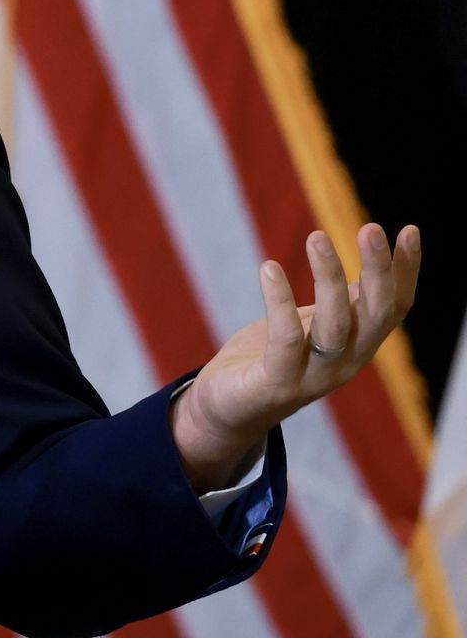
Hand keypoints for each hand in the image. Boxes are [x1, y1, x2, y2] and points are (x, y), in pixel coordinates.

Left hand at [172, 223, 419, 490]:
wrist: (228, 409)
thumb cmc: (273, 357)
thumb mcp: (315, 324)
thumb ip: (344, 301)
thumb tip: (375, 262)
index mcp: (358, 346)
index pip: (394, 308)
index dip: (405, 271)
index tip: (410, 230)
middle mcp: (345, 362)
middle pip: (374, 315)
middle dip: (378, 270)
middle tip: (370, 228)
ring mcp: (313, 376)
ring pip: (335, 325)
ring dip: (328, 278)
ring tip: (317, 235)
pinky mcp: (276, 382)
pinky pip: (285, 340)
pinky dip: (279, 302)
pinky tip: (269, 267)